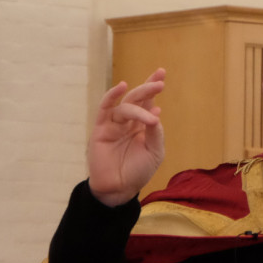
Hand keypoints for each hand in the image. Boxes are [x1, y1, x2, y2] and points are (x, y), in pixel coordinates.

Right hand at [87, 68, 166, 207]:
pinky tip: (121, 87)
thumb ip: (155, 133)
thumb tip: (156, 112)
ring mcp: (114, 124)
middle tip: (160, 83)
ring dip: (138, 105)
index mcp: (142, 125)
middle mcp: (128, 121)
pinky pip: (105, 108)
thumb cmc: (138, 171)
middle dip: (148, 88)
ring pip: (125, 106)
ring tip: (151, 110)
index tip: (161, 73)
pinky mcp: (101, 128)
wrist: (119, 188)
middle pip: (137, 99)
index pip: (147, 102)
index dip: (152, 87)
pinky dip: (111, 96)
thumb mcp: (154, 152)